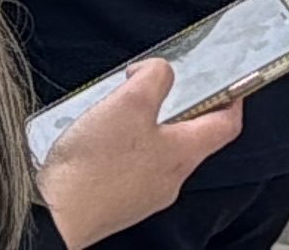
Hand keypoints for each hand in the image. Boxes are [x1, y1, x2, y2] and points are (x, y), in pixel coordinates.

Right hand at [38, 59, 242, 248]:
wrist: (55, 217)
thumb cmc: (93, 167)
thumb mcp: (129, 102)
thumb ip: (154, 77)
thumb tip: (158, 71)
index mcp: (184, 153)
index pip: (227, 124)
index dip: (233, 98)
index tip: (229, 83)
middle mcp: (171, 179)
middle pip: (193, 138)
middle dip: (181, 109)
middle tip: (162, 90)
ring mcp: (147, 195)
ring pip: (162, 153)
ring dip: (149, 128)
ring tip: (122, 112)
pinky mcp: (121, 202)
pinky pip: (135, 169)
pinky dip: (127, 149)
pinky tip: (102, 141)